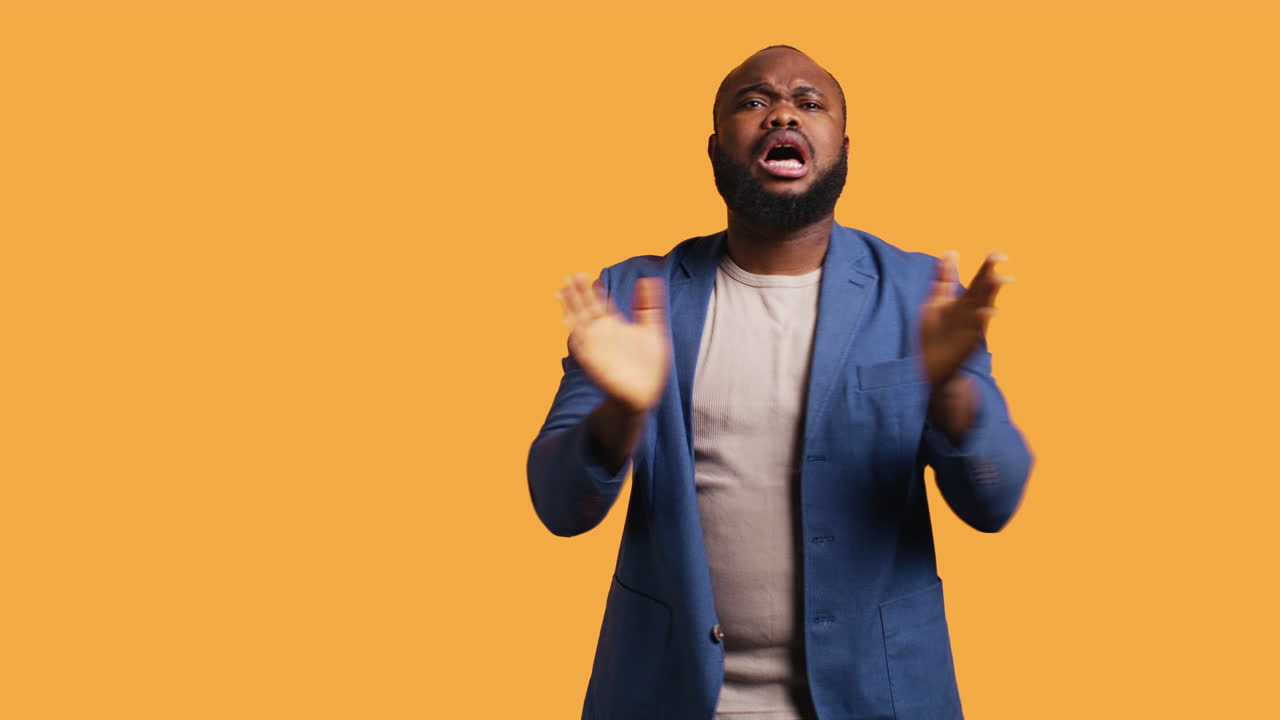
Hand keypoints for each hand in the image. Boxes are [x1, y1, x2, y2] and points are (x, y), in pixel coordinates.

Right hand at [557, 273, 670, 413]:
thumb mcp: (652, 329)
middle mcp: (601, 334)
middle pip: (585, 310)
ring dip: (570, 311)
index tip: (584, 274)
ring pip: (579, 326)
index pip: (598, 303)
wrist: (645, 395)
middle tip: (570, 276)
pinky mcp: (595, 365)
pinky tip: (568, 325)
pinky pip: (581, 349)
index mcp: (613, 325)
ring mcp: (596, 349)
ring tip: (561, 294)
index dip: (591, 289)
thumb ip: (648, 305)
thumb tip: (649, 278)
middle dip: (577, 295)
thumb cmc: (648, 364)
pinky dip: (575, 338)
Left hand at [920, 251, 1011, 386]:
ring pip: (982, 306)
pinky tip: (987, 311)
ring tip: (998, 278)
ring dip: (990, 293)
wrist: (936, 368)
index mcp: (961, 302)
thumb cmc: (934, 335)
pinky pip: (977, 328)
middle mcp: (968, 312)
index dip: (981, 267)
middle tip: (997, 256)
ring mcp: (969, 325)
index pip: (972, 280)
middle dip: (987, 273)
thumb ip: (943, 280)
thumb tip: (950, 253)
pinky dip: (982, 319)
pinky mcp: (969, 340)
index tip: (990, 252)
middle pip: (979, 289)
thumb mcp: (935, 303)